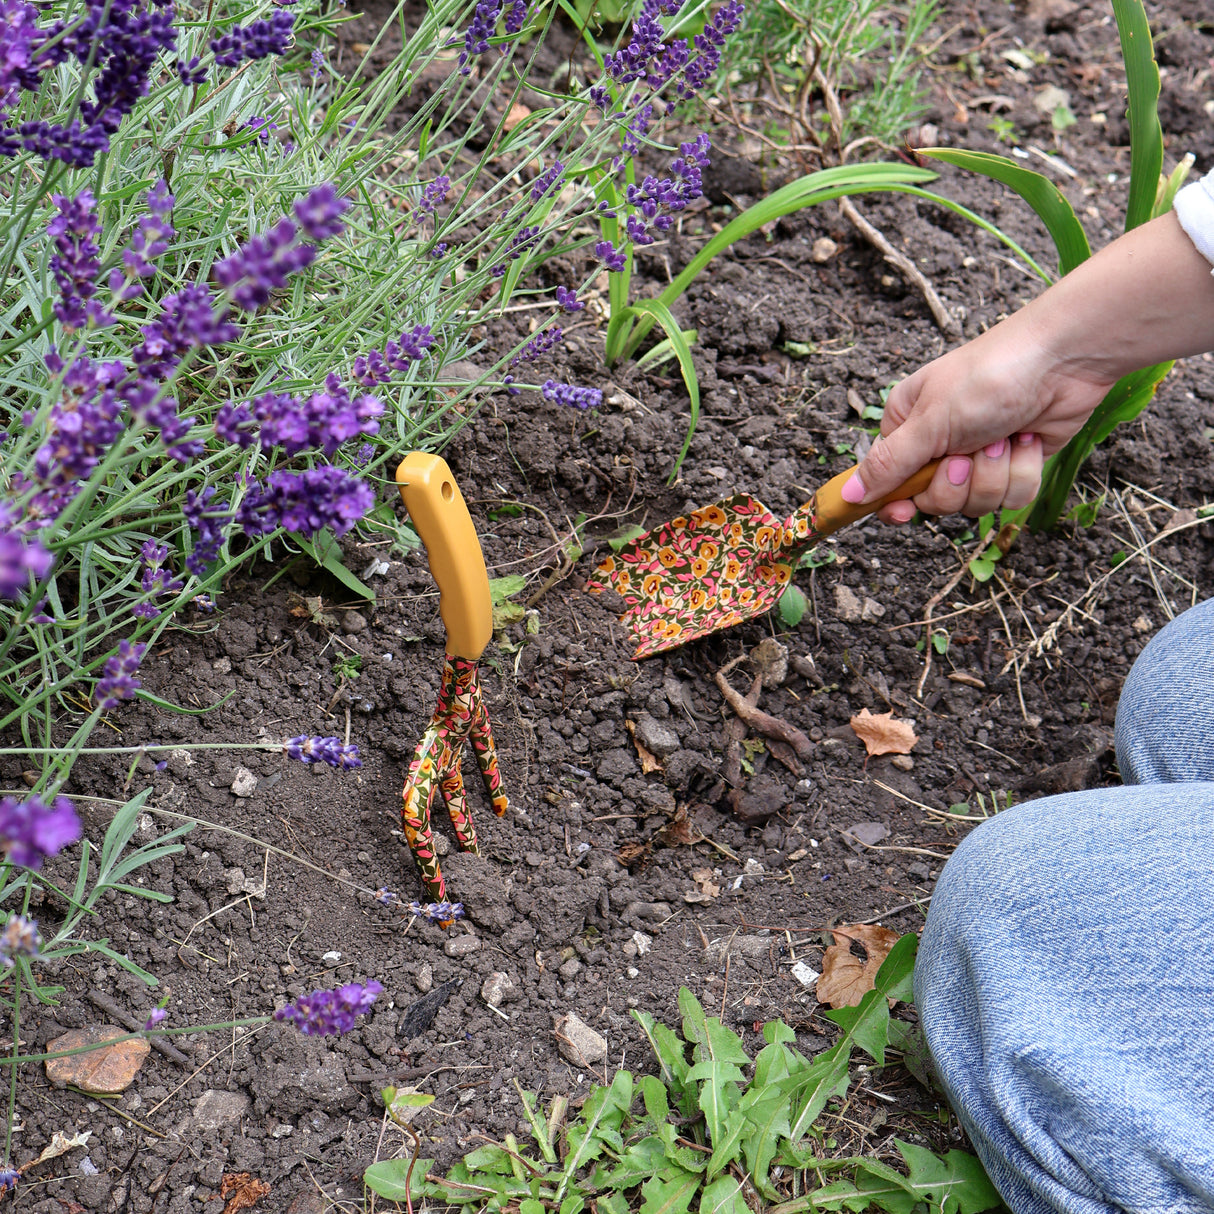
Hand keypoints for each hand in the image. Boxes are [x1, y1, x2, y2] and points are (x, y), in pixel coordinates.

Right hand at [846, 314, 1111, 521]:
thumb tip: (848, 494)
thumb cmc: (990, 376)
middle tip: (967, 453)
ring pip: (976, 503)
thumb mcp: (930, 422)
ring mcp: (979, 456)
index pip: (888, 482)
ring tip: (1003, 437)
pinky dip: (1021, 471)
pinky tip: (1026, 440)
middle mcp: (940, 444)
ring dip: (993, 474)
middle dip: (957, 483)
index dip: (897, 502)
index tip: (905, 512)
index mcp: (908, 426)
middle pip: (934, 501)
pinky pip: (1012, 497)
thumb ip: (889, 464)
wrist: (1063, 360)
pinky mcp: (1015, 465)